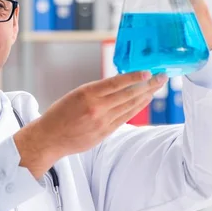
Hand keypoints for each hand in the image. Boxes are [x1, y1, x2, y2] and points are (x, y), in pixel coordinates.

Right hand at [14, 71, 167, 178]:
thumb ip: (97, 91)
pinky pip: (124, 118)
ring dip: (145, 96)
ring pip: (129, 106)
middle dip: (148, 85)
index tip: (148, 72)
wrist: (49, 138)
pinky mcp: (104, 133)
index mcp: (86, 94)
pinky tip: (143, 101)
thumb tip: (120, 84)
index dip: (134, 77)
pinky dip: (136, 108)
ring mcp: (102, 122)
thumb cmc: (60, 114)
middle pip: (128, 94)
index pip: (116, 83)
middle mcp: (96, 108)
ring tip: (156, 87)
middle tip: (161, 77)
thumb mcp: (75, 95)